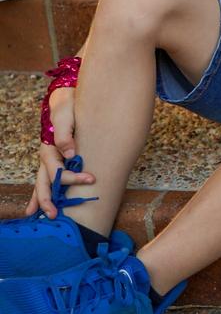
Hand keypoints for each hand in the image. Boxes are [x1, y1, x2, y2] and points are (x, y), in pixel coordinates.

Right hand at [26, 88, 93, 217]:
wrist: (67, 97)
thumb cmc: (67, 105)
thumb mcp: (65, 113)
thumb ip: (65, 133)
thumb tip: (71, 153)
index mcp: (49, 147)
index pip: (57, 168)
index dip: (72, 176)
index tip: (91, 178)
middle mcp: (47, 156)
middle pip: (45, 181)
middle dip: (48, 199)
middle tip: (56, 215)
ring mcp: (50, 159)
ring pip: (43, 182)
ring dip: (43, 200)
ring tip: (47, 216)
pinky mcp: (56, 158)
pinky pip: (47, 178)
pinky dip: (42, 193)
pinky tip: (36, 208)